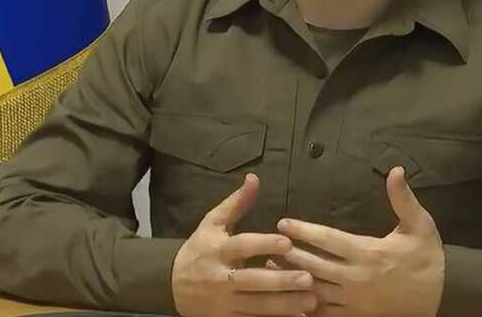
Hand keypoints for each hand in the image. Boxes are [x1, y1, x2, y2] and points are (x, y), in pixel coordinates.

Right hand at [172, 174, 318, 316]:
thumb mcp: (212, 222)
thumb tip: (254, 178)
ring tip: (311, 301)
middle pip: (251, 281)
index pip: (241, 246)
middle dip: (280, 281)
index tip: (288, 242)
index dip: (263, 244)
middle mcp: (219, 277)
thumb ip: (236, 203)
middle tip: (308, 278)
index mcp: (217, 250)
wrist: (169, 284)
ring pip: (256, 306)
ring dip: (284, 305)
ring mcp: (222, 303)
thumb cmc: (200, 248)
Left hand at [276, 167, 444, 316]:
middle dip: (289, 255)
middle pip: (314, 265)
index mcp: (368, 252)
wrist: (445, 297)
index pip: (328, 240)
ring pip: (315, 291)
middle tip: (268, 245)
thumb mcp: (420, 224)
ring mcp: (355, 301)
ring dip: (292, 279)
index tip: (283, 223)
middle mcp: (357, 278)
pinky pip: (325, 315)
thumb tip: (395, 170)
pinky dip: (306, 307)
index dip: (303, 231)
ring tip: (272, 269)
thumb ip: (403, 198)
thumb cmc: (428, 258)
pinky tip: (291, 298)